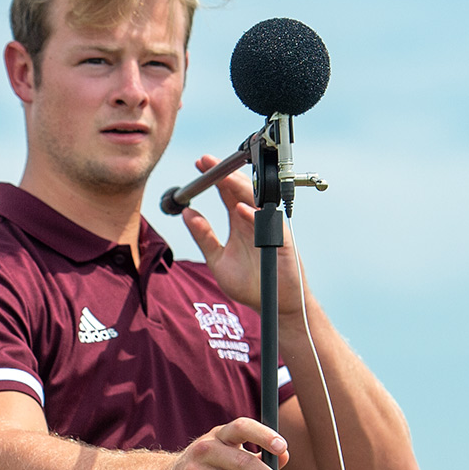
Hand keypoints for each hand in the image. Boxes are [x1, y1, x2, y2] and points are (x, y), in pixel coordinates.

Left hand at [178, 157, 306, 317]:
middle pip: (240, 190)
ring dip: (239, 188)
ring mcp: (269, 229)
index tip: (199, 164)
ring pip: (255, 201)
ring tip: (222, 177)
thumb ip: (203, 237)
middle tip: (207, 162)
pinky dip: (255, 217)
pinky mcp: (281, 242)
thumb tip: (187, 214)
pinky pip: (269, 225)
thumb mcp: (217, 260)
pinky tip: (241, 210)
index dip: (214, 177)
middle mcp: (254, 220)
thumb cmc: (249, 284)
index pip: (227, 193)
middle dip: (224, 175)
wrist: (273, 307)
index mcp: (240, 221)